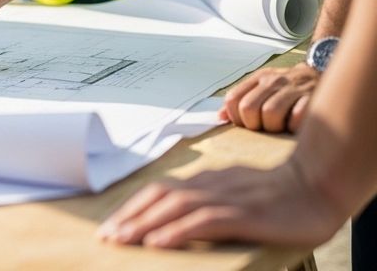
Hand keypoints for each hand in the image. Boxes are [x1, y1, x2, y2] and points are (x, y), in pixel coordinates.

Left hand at [97, 161, 341, 249]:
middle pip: (158, 196)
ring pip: (174, 207)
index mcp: (206, 181)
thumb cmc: (280, 193)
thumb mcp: (237, 192)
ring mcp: (226, 197)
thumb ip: (211, 200)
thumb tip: (185, 217)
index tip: (112, 225)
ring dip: (143, 224)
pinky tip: (158, 243)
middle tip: (105, 237)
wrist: (318, 183)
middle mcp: (209, 185)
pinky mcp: (243, 213)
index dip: (133, 207)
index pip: (159, 190)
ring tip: (121, 241)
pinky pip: (203, 221)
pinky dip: (176, 231)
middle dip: (129, 217)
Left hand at [220, 63, 318, 132]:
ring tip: (280, 127)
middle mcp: (273, 80)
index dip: (235, 117)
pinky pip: (297, 117)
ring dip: (273, 127)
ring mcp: (293, 88)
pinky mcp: (312, 98)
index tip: (246, 124)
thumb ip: (241, 99)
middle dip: (253, 125)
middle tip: (264, 127)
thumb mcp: (262, 86)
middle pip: (249, 108)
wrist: (321, 73)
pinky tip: (295, 125)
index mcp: (258, 78)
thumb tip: (221, 117)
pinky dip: (294, 126)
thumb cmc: (286, 87)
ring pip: (270, 113)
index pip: (233, 99)